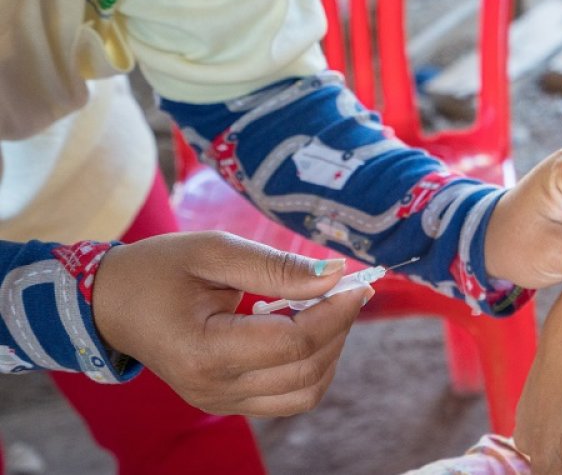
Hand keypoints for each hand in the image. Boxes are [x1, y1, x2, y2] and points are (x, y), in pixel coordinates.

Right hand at [92, 231, 370, 416]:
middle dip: (339, 328)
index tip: (357, 282)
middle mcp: (213, 389)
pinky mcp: (227, 404)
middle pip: (306, 370)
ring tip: (326, 308)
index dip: (335, 313)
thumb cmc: (157, 269)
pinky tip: (305, 329)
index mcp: (203, 352)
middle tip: (348, 289)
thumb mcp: (213, 251)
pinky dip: (312, 366)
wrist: (111, 303)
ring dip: (331, 350)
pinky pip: (289, 397)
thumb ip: (275, 267)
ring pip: (305, 392)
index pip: (293, 343)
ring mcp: (219, 403)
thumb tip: (334, 275)